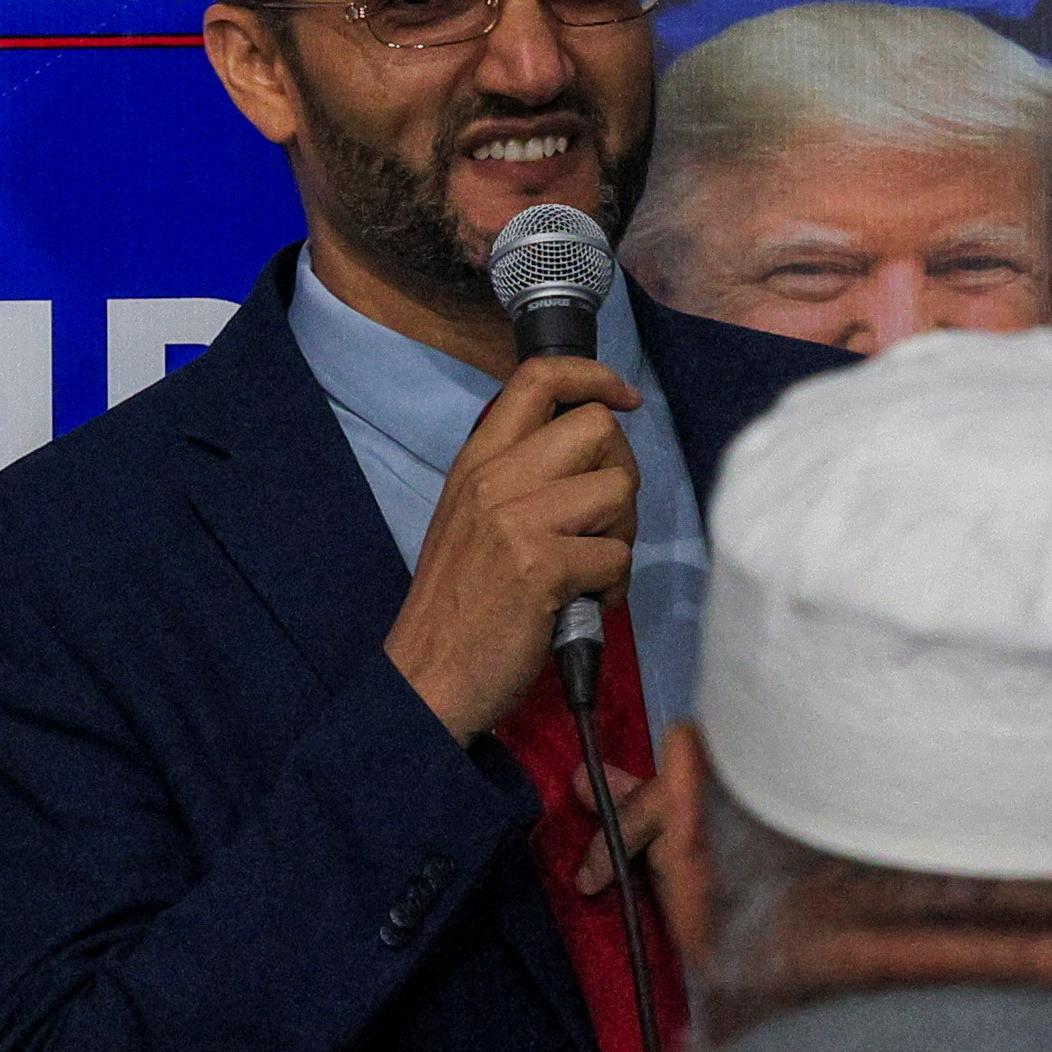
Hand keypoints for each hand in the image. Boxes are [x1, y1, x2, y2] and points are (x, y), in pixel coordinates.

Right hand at [385, 356, 634, 741]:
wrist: (426, 675)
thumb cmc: (461, 602)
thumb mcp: (472, 517)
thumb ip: (520, 475)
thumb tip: (591, 447)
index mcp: (477, 461)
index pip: (537, 378)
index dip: (594, 377)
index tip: (625, 397)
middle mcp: (494, 478)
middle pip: (598, 428)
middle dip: (620, 472)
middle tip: (602, 519)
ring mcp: (517, 519)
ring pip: (619, 489)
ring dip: (620, 533)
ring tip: (588, 567)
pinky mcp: (542, 566)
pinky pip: (618, 555)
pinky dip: (613, 586)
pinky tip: (581, 603)